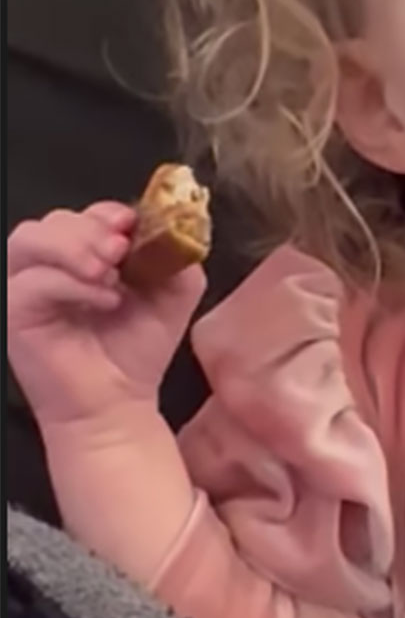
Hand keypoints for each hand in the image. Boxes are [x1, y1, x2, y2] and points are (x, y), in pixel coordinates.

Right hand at [7, 202, 205, 430]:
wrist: (118, 404)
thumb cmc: (136, 351)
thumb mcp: (172, 296)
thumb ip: (175, 259)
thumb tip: (167, 228)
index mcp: (85, 252)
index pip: (87, 214)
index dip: (108, 213)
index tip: (132, 225)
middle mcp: (50, 262)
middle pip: (56, 219)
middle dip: (91, 229)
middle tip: (120, 250)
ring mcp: (26, 283)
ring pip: (32, 238)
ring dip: (73, 247)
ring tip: (109, 275)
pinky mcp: (13, 309)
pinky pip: (32, 280)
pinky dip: (70, 284)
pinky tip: (104, 300)